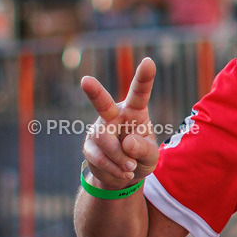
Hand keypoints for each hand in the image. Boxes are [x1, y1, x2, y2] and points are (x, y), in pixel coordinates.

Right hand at [80, 58, 159, 189]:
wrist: (124, 176)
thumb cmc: (141, 157)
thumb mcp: (151, 156)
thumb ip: (143, 149)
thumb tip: (127, 143)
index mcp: (134, 111)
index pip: (139, 93)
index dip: (144, 78)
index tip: (148, 61)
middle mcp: (114, 115)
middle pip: (103, 103)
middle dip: (94, 92)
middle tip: (85, 80)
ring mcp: (98, 130)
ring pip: (105, 140)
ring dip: (120, 158)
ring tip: (130, 167)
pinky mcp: (89, 146)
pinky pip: (100, 158)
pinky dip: (114, 168)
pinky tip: (123, 172)